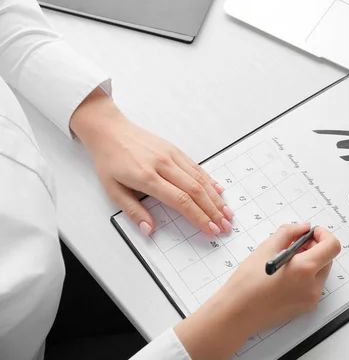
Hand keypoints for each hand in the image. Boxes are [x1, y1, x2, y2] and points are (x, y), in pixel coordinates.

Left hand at [70, 88, 233, 234]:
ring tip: (227, 212)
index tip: (209, 228)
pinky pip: (197, 166)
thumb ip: (133, 211)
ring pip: (200, 178)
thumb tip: (148, 230)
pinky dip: (210, 180)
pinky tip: (219, 190)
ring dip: (215, 197)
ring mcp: (171, 155)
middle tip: (225, 225)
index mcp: (147, 177)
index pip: (180, 200)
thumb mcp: (112, 190)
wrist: (109, 130)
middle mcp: (163, 165)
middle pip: (195, 190)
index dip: (198, 216)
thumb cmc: (109, 160)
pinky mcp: (175, 150)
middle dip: (213, 210)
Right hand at [174, 223, 340, 359]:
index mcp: (305, 269)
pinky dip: (305, 277)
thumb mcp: (266, 248)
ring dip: (309, 262)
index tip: (311, 233)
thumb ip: (289, 232)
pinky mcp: (305, 308)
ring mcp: (311, 299)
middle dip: (314, 248)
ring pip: (320, 272)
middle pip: (327, 259)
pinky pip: (313, 286)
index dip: (323, 235)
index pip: (332, 246)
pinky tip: (285, 276)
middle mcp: (313, 286)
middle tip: (294, 245)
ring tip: (286, 262)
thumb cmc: (247, 284)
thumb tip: (303, 228)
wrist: (236, 313)